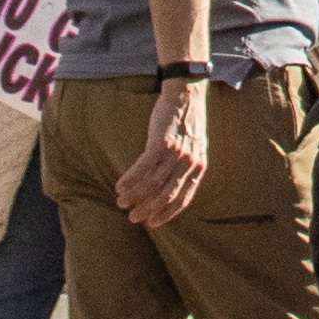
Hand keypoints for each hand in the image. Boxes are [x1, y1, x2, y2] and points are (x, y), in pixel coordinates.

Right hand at [115, 76, 210, 226]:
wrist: (186, 95)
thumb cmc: (187, 122)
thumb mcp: (195, 147)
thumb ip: (186, 167)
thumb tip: (172, 186)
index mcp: (199, 168)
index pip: (183, 200)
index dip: (167, 214)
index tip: (152, 223)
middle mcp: (188, 164)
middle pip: (166, 196)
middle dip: (148, 210)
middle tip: (133, 218)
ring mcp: (175, 154)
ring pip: (152, 184)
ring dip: (134, 196)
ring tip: (121, 202)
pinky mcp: (160, 143)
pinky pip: (142, 168)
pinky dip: (130, 179)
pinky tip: (120, 186)